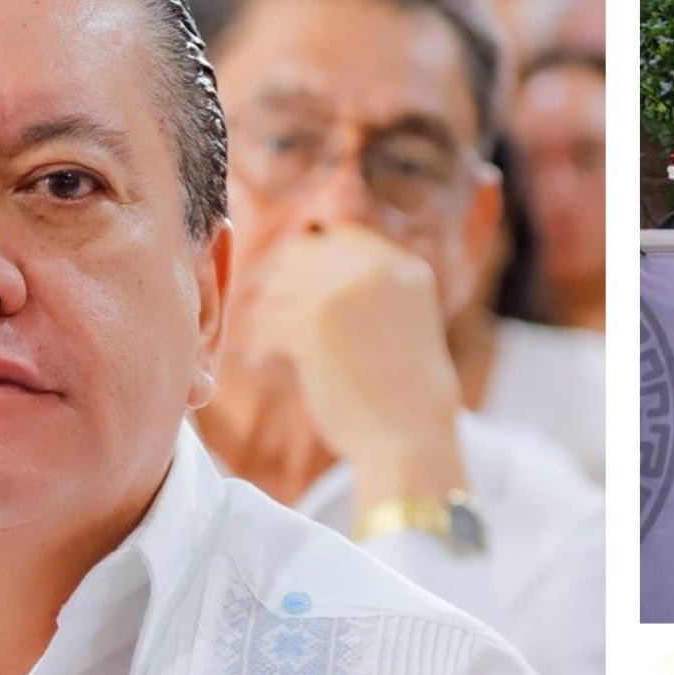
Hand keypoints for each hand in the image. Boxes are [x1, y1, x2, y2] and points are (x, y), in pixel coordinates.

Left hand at [226, 223, 464, 513]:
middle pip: (303, 250)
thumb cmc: (405, 394)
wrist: (410, 439)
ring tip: (276, 343)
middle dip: (289, 283)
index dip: (318, 260)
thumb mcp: (403, 320)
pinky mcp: (312, 322)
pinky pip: (267, 319)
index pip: (341, 234)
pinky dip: (263, 343)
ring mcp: (342, 290)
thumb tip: (306, 262)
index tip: (305, 291)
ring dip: (273, 313)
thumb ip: (369, 286)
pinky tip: (267, 361)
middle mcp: (375, 268)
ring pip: (280, 283)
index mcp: (404, 267)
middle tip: (283, 317)